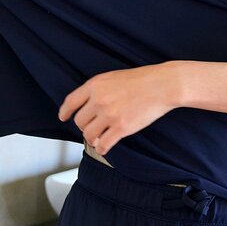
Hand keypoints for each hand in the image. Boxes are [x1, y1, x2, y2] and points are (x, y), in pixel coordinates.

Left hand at [57, 63, 180, 156]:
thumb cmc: (142, 79)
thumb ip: (98, 90)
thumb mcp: (113, 77)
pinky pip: (104, 144)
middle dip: (84, 127)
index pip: (71, 101)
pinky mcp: (122, 127)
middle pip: (79, 121)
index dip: (65, 111)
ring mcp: (110, 114)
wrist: (162, 85)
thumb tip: (89, 106)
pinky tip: (105, 147)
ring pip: (89, 134)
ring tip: (99, 138)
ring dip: (92, 139)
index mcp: (95, 85)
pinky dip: (103, 148)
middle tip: (91, 128)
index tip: (63, 117)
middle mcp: (99, 100)